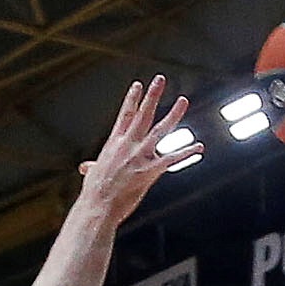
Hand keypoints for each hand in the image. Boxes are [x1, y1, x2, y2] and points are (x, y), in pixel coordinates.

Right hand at [75, 75, 192, 219]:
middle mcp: (128, 145)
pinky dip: (186, 153)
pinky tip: (198, 147)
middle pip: (143, 114)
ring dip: (174, 114)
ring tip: (183, 100)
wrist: (98, 206)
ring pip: (160, 130)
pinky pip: (172, 159)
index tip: (139, 85)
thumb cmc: (94, 193)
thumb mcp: (93, 173)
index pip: (125, 115)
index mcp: (114, 143)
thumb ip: (93, 166)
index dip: (133, 99)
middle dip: (152, 96)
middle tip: (160, 79)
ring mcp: (140, 156)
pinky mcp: (150, 171)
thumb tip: (86, 168)